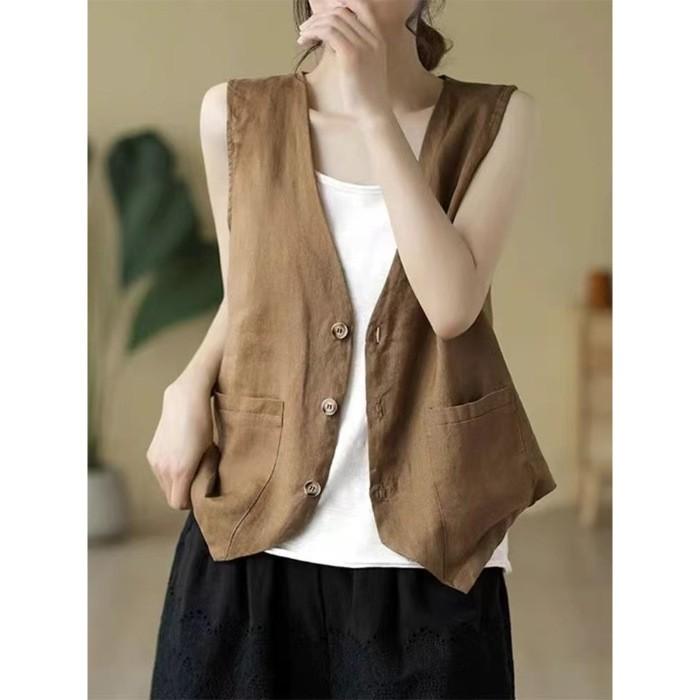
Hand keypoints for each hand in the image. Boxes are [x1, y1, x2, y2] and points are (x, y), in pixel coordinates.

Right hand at [146, 376, 213, 509]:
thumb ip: (204, 473)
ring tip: (190, 467)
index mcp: (180, 471)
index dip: (191, 502)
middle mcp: (163, 469)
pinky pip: (159, 474)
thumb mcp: (210, 451)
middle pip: (171, 496)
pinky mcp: (151, 454)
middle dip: (184, 493)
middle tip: (198, 480)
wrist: (184, 401)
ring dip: (176, 483)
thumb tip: (203, 487)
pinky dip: (169, 472)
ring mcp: (155, 461)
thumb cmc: (203, 424)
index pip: (179, 504)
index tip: (200, 493)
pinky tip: (180, 458)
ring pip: (165, 486)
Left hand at [297, 0, 389, 122]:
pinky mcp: (351, 55)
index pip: (360, 4)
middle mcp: (373, 37)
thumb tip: (329, 40)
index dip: (339, 3)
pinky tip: (304, 42)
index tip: (321, 15)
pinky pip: (328, 32)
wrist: (374, 114)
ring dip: (313, 25)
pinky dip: (313, 33)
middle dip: (319, 16)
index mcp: (378, 38)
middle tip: (305, 29)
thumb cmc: (365, 97)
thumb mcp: (362, 67)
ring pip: (332, 19)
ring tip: (302, 36)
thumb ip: (351, 49)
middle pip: (341, 11)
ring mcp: (363, 45)